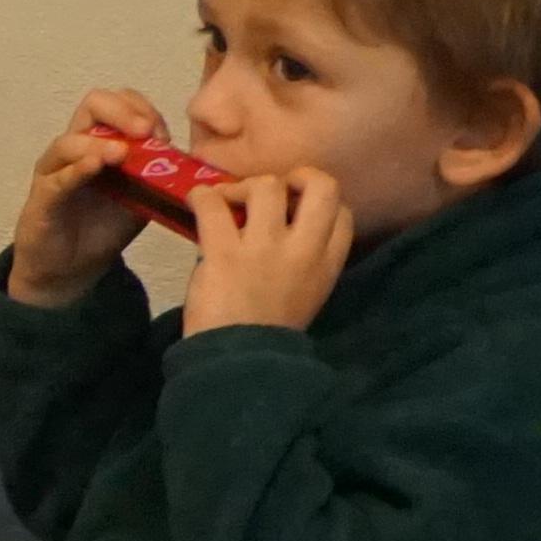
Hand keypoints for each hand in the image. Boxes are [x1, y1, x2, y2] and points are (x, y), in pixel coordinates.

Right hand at [5, 90, 172, 309]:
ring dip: (99, 142)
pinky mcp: (43, 197)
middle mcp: (77, 148)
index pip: (122, 103)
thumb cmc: (104, 228)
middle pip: (93, 104)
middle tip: (144, 132)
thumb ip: (159, 174)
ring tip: (122, 154)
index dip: (144, 110)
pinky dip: (77, 168)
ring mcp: (56, 171)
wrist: (72, 268)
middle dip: (122, 112)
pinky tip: (95, 166)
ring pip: (71, 140)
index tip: (163, 135)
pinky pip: (58, 177)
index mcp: (103, 141)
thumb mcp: (143, 197)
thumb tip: (192, 161)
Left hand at [179, 170, 356, 336]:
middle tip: (269, 188)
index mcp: (328, 265)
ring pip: (266, 186)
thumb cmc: (264, 332)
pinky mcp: (225, 252)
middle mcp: (304, 250)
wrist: (236, 363)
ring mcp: (265, 248)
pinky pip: (214, 205)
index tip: (296, 206)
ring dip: (243, 186)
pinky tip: (196, 202)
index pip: (344, 213)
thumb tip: (273, 227)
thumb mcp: (303, 296)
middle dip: (296, 177)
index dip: (321, 201)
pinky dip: (202, 196)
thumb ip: (301, 261)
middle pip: (321, 186)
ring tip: (227, 200)